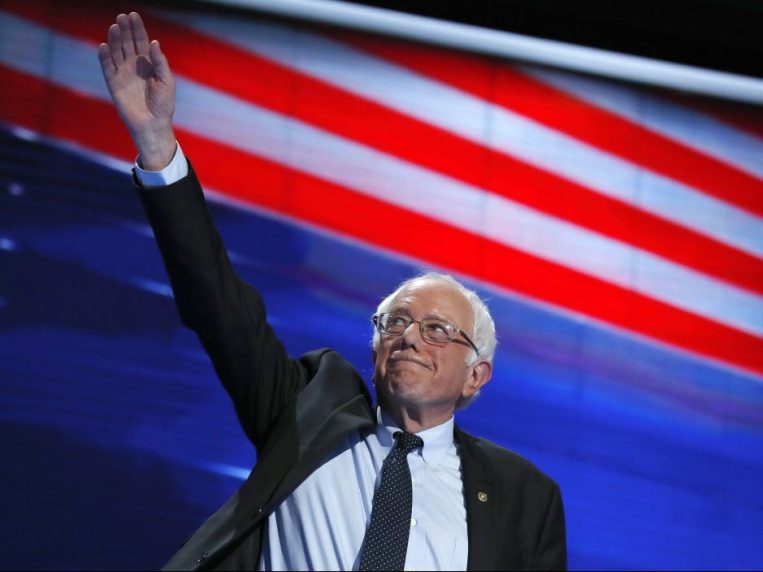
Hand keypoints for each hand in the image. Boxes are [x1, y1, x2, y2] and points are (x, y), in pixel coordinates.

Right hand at [97, 12, 176, 169]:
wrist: (153, 124)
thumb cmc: (163, 104)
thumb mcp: (166, 81)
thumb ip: (160, 62)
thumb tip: (153, 42)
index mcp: (148, 64)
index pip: (141, 41)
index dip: (137, 29)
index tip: (133, 15)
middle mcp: (134, 66)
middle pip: (127, 43)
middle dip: (125, 30)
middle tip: (122, 17)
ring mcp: (123, 73)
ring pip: (116, 52)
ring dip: (115, 39)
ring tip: (114, 27)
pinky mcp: (113, 83)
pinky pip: (107, 67)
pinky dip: (104, 56)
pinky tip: (104, 46)